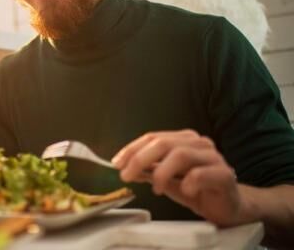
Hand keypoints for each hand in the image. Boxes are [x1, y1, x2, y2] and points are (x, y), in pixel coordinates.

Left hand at [112, 129, 246, 225]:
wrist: (228, 206)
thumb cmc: (197, 189)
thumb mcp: (166, 179)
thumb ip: (147, 171)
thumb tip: (123, 167)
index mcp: (182, 140)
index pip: (152, 137)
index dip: (132, 149)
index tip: (116, 163)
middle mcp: (198, 143)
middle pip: (164, 143)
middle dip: (140, 159)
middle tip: (126, 175)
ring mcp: (213, 157)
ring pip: (181, 155)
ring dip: (161, 172)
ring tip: (155, 188)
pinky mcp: (225, 175)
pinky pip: (202, 173)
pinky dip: (188, 182)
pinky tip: (184, 191)